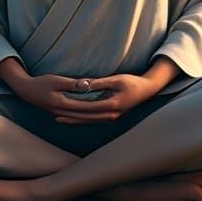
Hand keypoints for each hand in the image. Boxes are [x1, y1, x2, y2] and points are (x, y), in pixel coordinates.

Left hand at [46, 73, 161, 124]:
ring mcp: (112, 117)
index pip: (88, 108)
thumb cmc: (133, 82)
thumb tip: (83, 85)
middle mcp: (111, 115)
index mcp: (112, 105)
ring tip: (59, 119)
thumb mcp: (116, 79)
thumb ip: (99, 83)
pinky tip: (74, 118)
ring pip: (89, 121)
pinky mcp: (112, 116)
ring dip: (75, 120)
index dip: (73, 108)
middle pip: (86, 118)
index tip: (60, 106)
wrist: (148, 89)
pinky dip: (83, 119)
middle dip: (70, 118)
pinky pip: (94, 119)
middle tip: (54, 116)